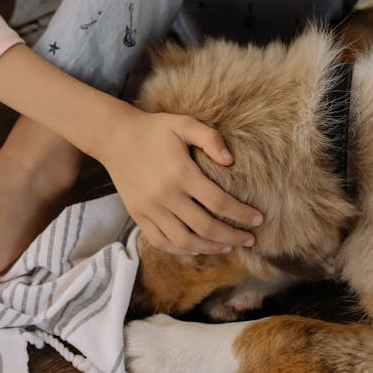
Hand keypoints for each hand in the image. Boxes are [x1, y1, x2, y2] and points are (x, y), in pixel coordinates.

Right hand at [97, 103, 262, 254]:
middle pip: (206, 227)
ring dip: (210, 248)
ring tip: (228, 246)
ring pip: (184, 241)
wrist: (115, 137)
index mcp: (181, 173)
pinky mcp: (138, 215)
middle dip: (233, 237)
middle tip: (250, 240)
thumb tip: (231, 161)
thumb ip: (210, 138)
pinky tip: (197, 247)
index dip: (242, 214)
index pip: (219, 202)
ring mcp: (150, 208)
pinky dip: (182, 250)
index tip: (258, 220)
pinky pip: (162, 242)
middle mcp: (165, 195)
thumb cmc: (154, 128)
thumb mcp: (184, 123)